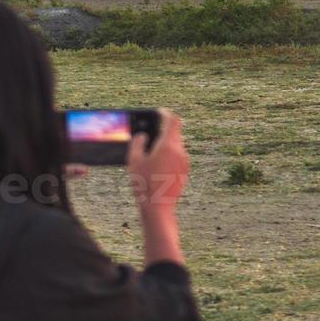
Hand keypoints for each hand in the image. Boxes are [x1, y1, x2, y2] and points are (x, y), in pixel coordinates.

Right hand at [128, 110, 188, 267]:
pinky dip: (168, 155)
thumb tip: (143, 135)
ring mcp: (185, 162)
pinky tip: (155, 165)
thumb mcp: (134, 161)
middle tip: (149, 133)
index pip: (173, 120)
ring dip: (164, 144)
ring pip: (175, 146)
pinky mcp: (185, 171)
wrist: (158, 208)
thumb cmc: (144, 184)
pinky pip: (177, 157)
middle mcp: (180, 151)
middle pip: (174, 133)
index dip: (165, 114)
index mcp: (169, 145)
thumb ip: (138, 143)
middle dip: (162, 131)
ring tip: (149, 151)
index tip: (158, 113)